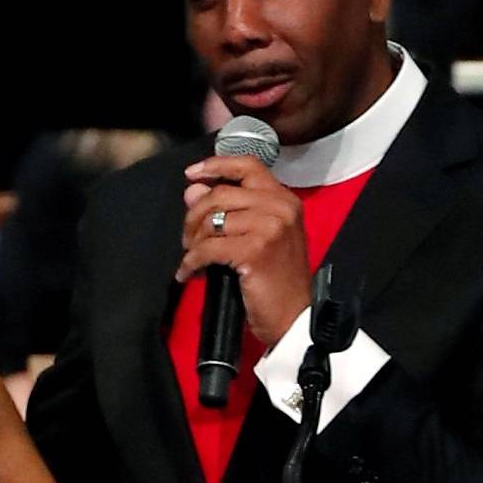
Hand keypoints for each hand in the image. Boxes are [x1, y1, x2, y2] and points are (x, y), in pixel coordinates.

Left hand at [178, 154, 311, 350]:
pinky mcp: (255, 249)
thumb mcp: (258, 238)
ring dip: (193, 240)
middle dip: (195, 215)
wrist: (295, 317)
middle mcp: (280, 207)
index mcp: (284, 199)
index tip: (192, 174)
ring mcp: (269, 226)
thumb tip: (192, 190)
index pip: (248, 165)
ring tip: (191, 255)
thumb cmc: (277, 281)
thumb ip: (229, 210)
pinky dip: (192, 261)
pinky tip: (188, 272)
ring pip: (212, 219)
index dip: (216, 165)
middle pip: (221, 193)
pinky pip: (209, 247)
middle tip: (187, 237)